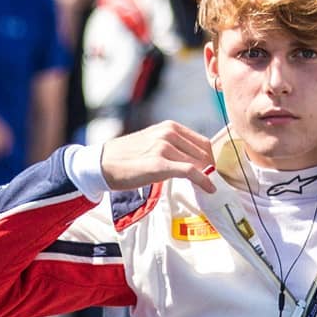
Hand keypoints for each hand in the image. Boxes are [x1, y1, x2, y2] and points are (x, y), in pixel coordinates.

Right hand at [99, 120, 216, 194]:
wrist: (103, 163)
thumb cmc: (126, 157)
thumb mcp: (152, 142)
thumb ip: (172, 146)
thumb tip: (191, 160)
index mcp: (169, 127)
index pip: (202, 142)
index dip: (211, 158)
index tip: (213, 171)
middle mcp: (168, 133)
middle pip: (204, 152)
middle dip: (211, 168)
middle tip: (214, 182)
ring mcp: (164, 147)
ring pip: (198, 163)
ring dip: (207, 176)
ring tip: (209, 187)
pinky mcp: (160, 164)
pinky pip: (190, 172)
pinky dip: (203, 181)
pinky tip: (210, 189)